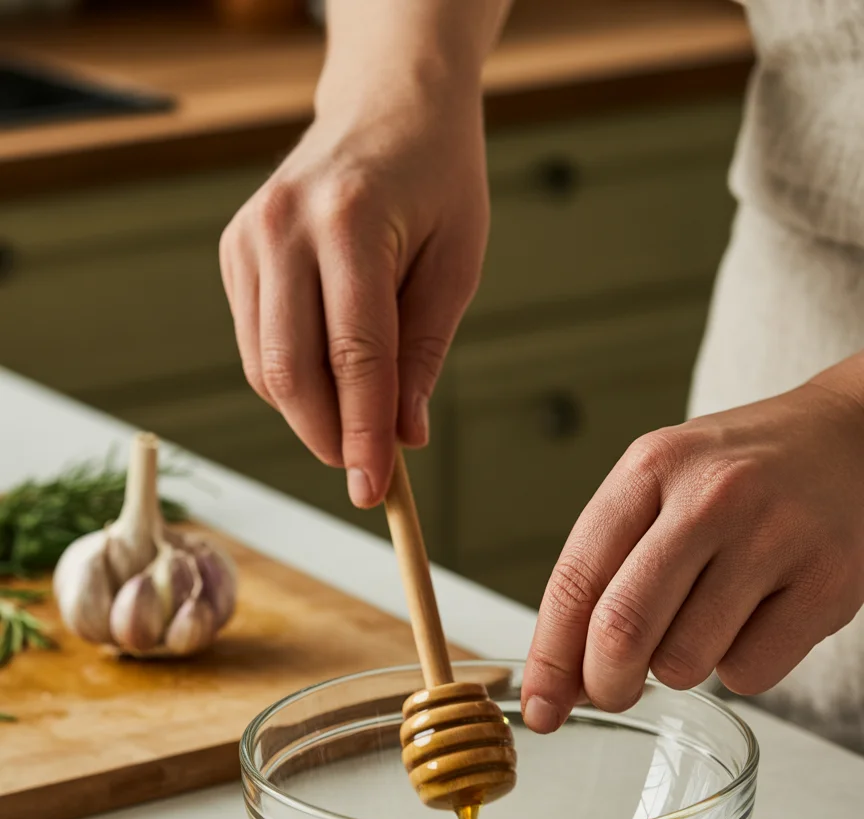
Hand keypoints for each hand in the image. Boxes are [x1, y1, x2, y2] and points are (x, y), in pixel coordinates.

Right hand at [219, 68, 487, 507]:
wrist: (386, 104)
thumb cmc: (437, 180)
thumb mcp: (457, 264)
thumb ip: (424, 353)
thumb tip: (403, 438)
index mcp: (351, 221)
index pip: (353, 355)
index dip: (363, 433)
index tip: (373, 490)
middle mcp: (284, 227)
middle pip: (291, 371)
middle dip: (328, 437)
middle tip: (366, 473)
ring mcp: (249, 237)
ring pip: (264, 366)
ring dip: (310, 416)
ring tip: (357, 423)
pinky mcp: (234, 251)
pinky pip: (256, 344)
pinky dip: (292, 381)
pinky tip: (331, 379)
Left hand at [522, 360, 863, 730]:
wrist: (849, 440)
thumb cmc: (737, 476)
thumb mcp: (660, 486)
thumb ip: (606, 567)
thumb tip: (559, 677)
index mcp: (651, 469)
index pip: (575, 581)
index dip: (549, 659)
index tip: (539, 708)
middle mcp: (710, 498)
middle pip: (621, 630)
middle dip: (604, 684)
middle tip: (613, 690)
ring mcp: (774, 538)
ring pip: (684, 662)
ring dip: (677, 667)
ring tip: (703, 620)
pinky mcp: (827, 583)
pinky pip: (750, 674)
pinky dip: (739, 668)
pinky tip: (754, 620)